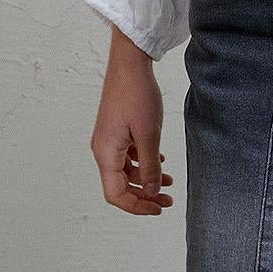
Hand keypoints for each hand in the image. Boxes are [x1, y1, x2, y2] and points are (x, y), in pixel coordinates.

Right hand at [89, 26, 174, 215]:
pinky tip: (160, 160)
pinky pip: (127, 156)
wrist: (129, 64)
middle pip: (120, 186)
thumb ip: (150, 166)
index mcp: (106, 153)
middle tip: (168, 199)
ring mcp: (109, 140)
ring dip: (146, 179)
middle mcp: (103, 150)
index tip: (159, 207)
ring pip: (125, 172)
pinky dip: (143, 163)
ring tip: (169, 181)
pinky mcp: (116, 132)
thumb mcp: (149, 135)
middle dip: (144, 195)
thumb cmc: (136, 95)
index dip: (137, 206)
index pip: (116, 194)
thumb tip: (153, 191)